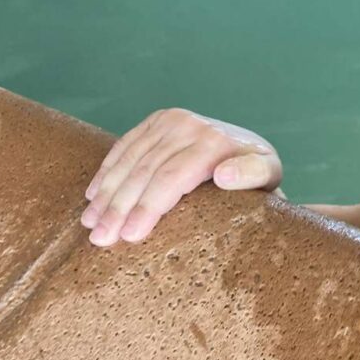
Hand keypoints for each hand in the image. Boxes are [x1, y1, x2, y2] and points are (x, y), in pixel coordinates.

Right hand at [80, 108, 282, 246]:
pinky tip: (92, 196)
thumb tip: (223, 176)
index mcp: (213, 142)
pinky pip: (125, 146)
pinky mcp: (158, 120)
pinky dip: (107, 171)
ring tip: (90, 224)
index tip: (130, 235)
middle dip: (119, 207)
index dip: (148, 207)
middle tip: (100, 239)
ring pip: (129, 161)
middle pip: (145, 172)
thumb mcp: (269, 174)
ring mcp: (171, 121)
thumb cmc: (259, 172)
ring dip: (106, 193)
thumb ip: (252, 174)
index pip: (171, 178)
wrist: (252, 145)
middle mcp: (189, 126)